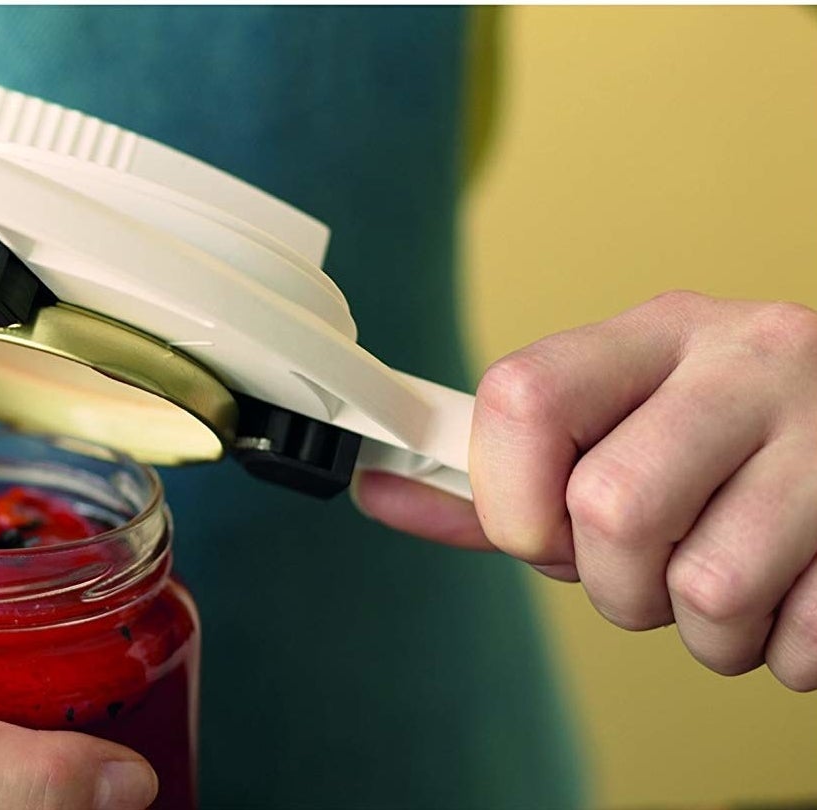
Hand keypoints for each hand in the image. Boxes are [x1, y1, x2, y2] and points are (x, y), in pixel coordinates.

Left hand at [355, 292, 816, 690]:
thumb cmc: (724, 441)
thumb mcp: (617, 424)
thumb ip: (501, 475)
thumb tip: (378, 490)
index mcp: (656, 334)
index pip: (523, 397)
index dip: (508, 495)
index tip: (537, 532)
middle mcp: (746, 363)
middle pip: (610, 508)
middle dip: (610, 585)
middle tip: (647, 573)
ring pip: (707, 590)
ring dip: (703, 631)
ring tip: (727, 585)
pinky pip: (800, 642)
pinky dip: (782, 652)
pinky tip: (794, 593)